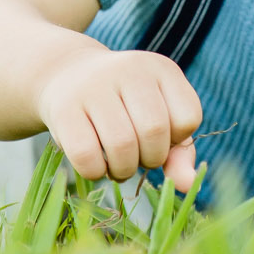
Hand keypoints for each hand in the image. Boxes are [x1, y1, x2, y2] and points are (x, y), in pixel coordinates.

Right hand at [34, 47, 202, 191]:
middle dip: (150, 159)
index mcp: (161, 69)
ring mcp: (94, 86)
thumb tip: (189, 185)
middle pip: (155, 132)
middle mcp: (130, 70)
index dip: (176, 141)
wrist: (68, 76)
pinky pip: (86, 155)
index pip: (188, 118)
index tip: (159, 138)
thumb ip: (180, 152)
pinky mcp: (64, 108)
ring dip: (123, 170)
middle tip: (137, 159)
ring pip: (122, 145)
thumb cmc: (124, 107)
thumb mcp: (159, 118)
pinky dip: (95, 172)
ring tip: (117, 166)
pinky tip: (95, 165)